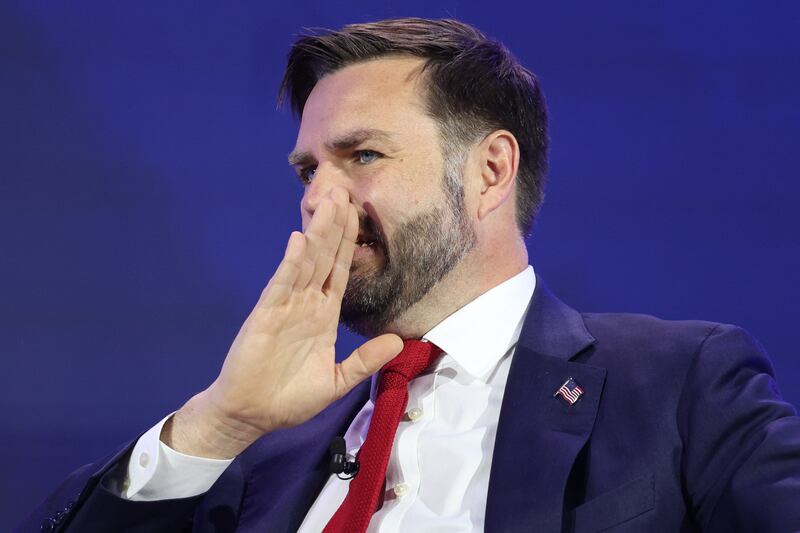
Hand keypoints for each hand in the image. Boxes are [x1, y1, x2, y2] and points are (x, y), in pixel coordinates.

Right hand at [163, 187, 402, 457]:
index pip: (339, 271)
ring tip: (328, 204)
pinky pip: (281, 285)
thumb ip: (365, 360)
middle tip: (345, 192)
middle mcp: (306, 304)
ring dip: (317, 234)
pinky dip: (291, 263)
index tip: (358, 214)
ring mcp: (285, 306)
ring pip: (305, 263)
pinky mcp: (266, 315)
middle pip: (324, 257)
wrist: (251, 415)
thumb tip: (398, 340)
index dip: (349, 243)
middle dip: (334, 226)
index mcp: (323, 315)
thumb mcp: (337, 380)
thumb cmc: (289, 399)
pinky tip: (299, 240)